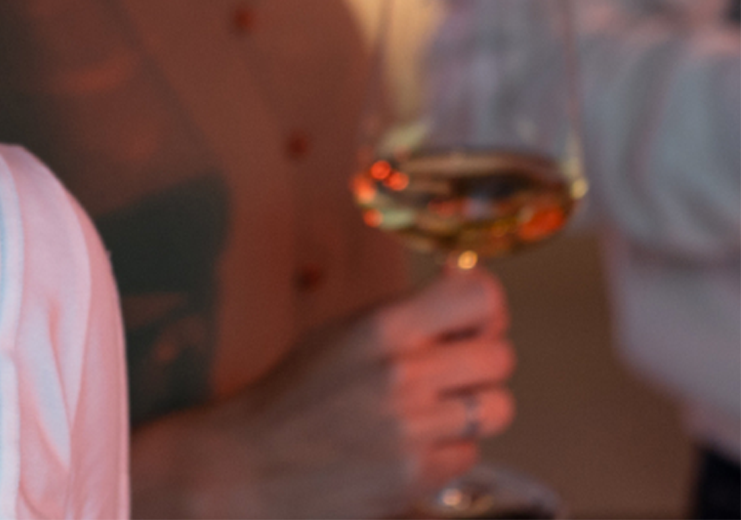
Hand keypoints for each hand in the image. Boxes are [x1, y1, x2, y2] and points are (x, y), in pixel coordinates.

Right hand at [131, 267, 513, 519]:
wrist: (254, 462)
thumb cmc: (297, 392)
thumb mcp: (344, 332)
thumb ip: (406, 313)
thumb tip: (463, 276)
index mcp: (383, 326)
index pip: (478, 297)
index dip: (486, 305)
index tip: (476, 315)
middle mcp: (405, 374)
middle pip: (499, 357)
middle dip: (480, 360)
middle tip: (452, 367)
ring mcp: (416, 430)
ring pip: (497, 408)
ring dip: (473, 407)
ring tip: (433, 409)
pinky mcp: (420, 478)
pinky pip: (470, 453)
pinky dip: (449, 449)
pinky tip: (411, 444)